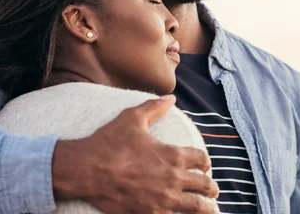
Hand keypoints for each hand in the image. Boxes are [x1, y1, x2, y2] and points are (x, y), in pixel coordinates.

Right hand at [52, 95, 218, 212]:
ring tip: (210, 210)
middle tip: (213, 191)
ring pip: (196, 207)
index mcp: (172, 155)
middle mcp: (173, 178)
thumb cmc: (109, 143)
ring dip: (206, 208)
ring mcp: (163, 199)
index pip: (201, 160)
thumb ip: (155, 108)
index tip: (204, 167)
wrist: (86, 170)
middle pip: (205, 186)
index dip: (205, 163)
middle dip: (211, 188)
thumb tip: (171, 98)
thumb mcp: (133, 118)